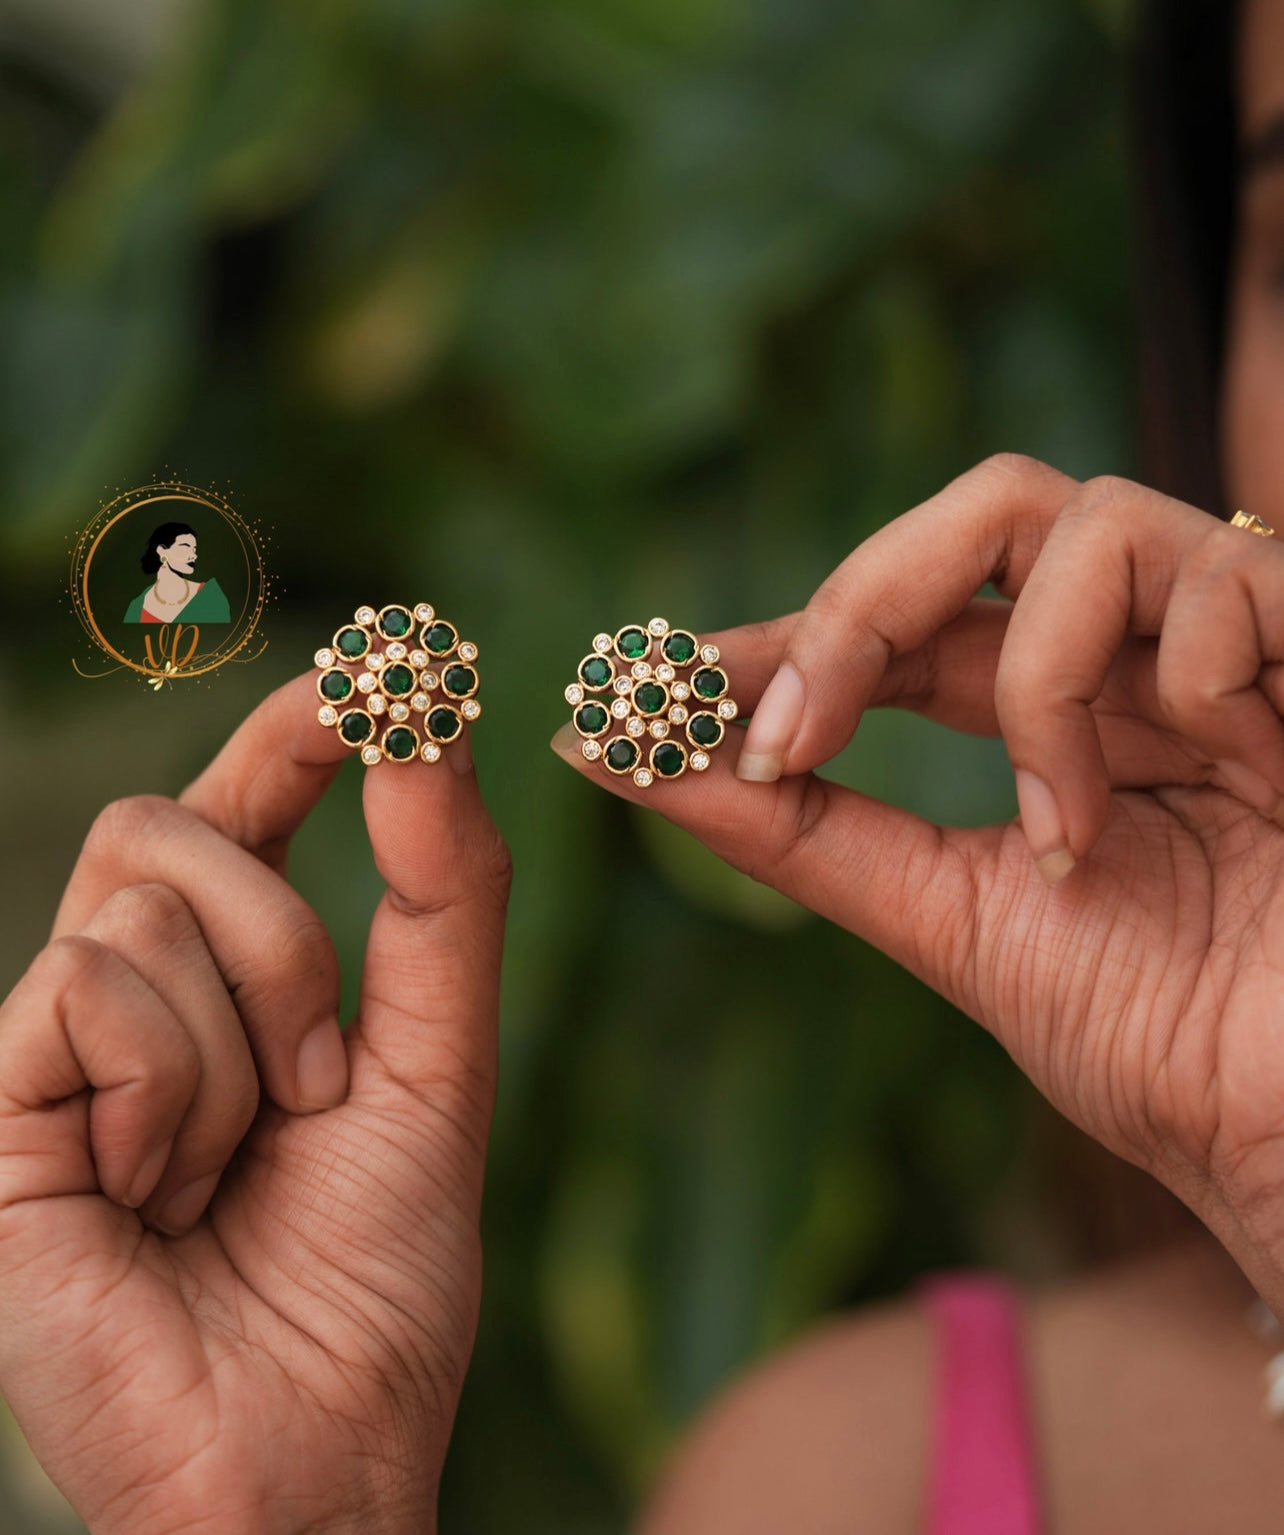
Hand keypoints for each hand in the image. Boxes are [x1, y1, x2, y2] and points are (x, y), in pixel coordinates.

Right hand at [0, 673, 509, 1534]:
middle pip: (170, 825)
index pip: (238, 809)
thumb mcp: (440, 1063)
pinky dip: (166, 1094)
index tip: (373, 668)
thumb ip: (445, 898)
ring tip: (226, 1177)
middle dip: (278, 937)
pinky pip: (86, 986)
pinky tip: (153, 1198)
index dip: (290, 729)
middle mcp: (131, 999)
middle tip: (321, 1082)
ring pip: (138, 904)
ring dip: (237, 1047)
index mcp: (231, 983)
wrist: (308, 1452)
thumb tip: (431, 720)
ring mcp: (51, 1051)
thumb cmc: (374, 1276)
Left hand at [552, 453, 1283, 1313]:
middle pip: (980, 511)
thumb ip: (800, 834)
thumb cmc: (1163, 1041)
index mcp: (1057, 718)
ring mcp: (1229, 642)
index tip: (651, 685)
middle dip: (858, 607)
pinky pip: (1224, 577)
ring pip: (1083, 521)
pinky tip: (1233, 786)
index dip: (783, 635)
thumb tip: (611, 760)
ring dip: (1038, 685)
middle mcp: (1135, 657)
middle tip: (791, 729)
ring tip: (1068, 838)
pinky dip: (1188, 682)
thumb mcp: (949, 921)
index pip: (901, 620)